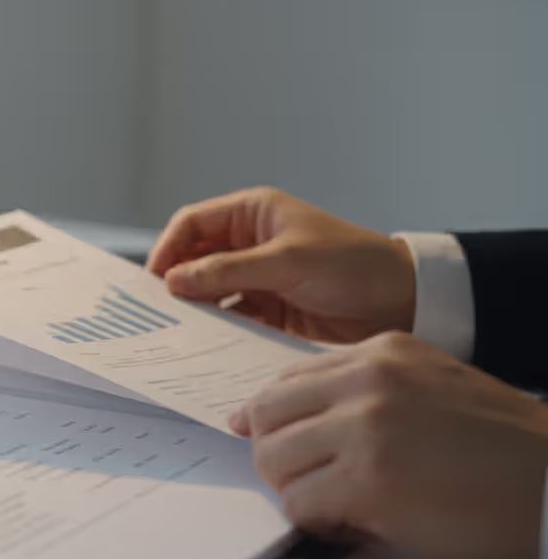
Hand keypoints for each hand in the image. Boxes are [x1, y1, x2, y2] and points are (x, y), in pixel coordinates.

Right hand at [148, 187, 416, 343]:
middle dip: (176, 281)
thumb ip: (228, 270)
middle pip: (194, 259)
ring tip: (177, 330)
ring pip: (208, 291)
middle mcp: (250, 244)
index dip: (168, 248)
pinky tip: (207, 344)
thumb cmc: (354, 266)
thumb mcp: (288, 261)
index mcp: (253, 214)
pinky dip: (216, 329)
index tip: (154, 281)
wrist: (404, 303)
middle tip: (156, 310)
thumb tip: (173, 280)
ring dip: (194, 308)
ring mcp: (257, 278)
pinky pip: (230, 318)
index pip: (192, 224)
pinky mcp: (268, 311)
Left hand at [232, 332, 547, 558]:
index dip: (276, 420)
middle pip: (267, 415)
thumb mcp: (434, 386)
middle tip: (307, 480)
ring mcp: (365, 428)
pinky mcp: (368, 483)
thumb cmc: (506, 449)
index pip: (287, 380)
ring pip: (272, 460)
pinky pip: (298, 505)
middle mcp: (368, 381)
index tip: (282, 443)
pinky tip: (348, 524)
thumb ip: (367, 390)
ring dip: (294, 490)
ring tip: (333, 504)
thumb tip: (290, 416)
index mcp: (383, 352)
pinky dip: (313, 522)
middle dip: (277, 454)